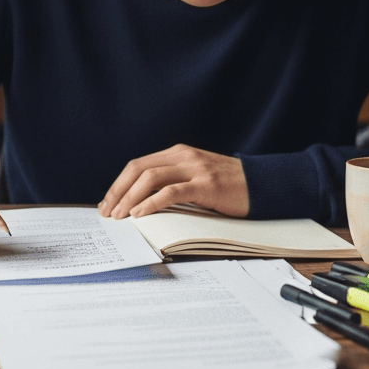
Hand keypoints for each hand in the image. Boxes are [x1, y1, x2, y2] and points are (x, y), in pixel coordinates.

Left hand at [97, 144, 248, 219]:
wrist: (261, 184)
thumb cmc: (227, 186)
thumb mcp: (195, 177)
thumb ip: (172, 181)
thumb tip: (139, 201)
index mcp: (177, 153)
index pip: (138, 165)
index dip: (118, 184)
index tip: (107, 203)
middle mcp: (183, 156)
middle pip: (138, 169)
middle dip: (118, 191)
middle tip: (107, 212)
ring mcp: (195, 168)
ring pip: (150, 178)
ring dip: (129, 198)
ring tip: (119, 215)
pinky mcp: (206, 185)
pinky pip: (171, 192)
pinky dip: (151, 203)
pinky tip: (140, 213)